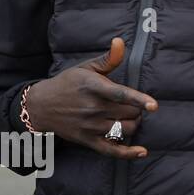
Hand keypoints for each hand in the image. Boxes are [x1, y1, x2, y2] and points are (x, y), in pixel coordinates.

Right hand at [24, 37, 157, 159]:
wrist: (40, 106)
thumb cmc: (68, 83)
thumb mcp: (86, 68)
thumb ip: (108, 59)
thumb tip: (120, 41)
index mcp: (93, 88)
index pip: (119, 95)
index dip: (139, 100)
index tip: (153, 106)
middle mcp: (92, 108)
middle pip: (129, 113)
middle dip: (137, 110)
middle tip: (132, 106)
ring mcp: (90, 126)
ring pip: (125, 129)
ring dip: (134, 124)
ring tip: (129, 117)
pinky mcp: (87, 140)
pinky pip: (111, 150)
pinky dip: (128, 153)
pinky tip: (142, 152)